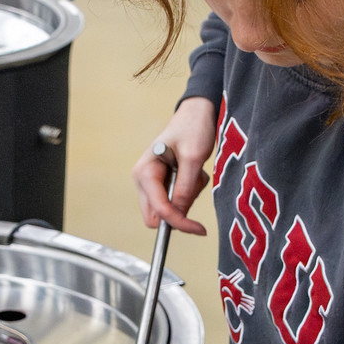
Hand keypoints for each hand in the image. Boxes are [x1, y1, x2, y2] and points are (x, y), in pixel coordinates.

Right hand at [133, 97, 216, 235]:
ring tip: (195, 172)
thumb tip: (179, 214)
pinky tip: (193, 172)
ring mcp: (151, 182)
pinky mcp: (161, 182)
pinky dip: (188, 192)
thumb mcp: (193, 158)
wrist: (196, 114)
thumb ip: (185, 187)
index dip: (179, 222)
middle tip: (196, 190)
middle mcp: (143, 179)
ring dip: (187, 197)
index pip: (158, 210)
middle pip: (156, 216)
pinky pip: (174, 200)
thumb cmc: (193, 128)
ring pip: (167, 209)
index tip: (200, 229)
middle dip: (180, 211)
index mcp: (145, 172)